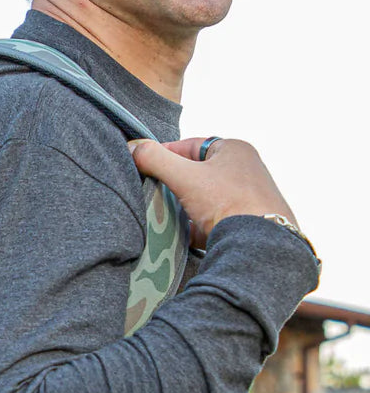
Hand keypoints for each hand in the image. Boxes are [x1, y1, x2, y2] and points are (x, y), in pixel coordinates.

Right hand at [129, 137, 297, 250]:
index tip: (145, 166)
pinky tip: (184, 235)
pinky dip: (197, 226)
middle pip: (196, 173)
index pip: (189, 145)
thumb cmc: (228, 203)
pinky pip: (214, 220)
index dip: (164, 154)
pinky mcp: (247, 223)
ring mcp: (248, 198)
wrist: (259, 246)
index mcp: (234, 150)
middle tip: (153, 192)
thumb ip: (154, 159)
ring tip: (166, 215)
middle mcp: (245, 170)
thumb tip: (133, 148)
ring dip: (184, 206)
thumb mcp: (183, 176)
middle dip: (174, 183)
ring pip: (204, 198)